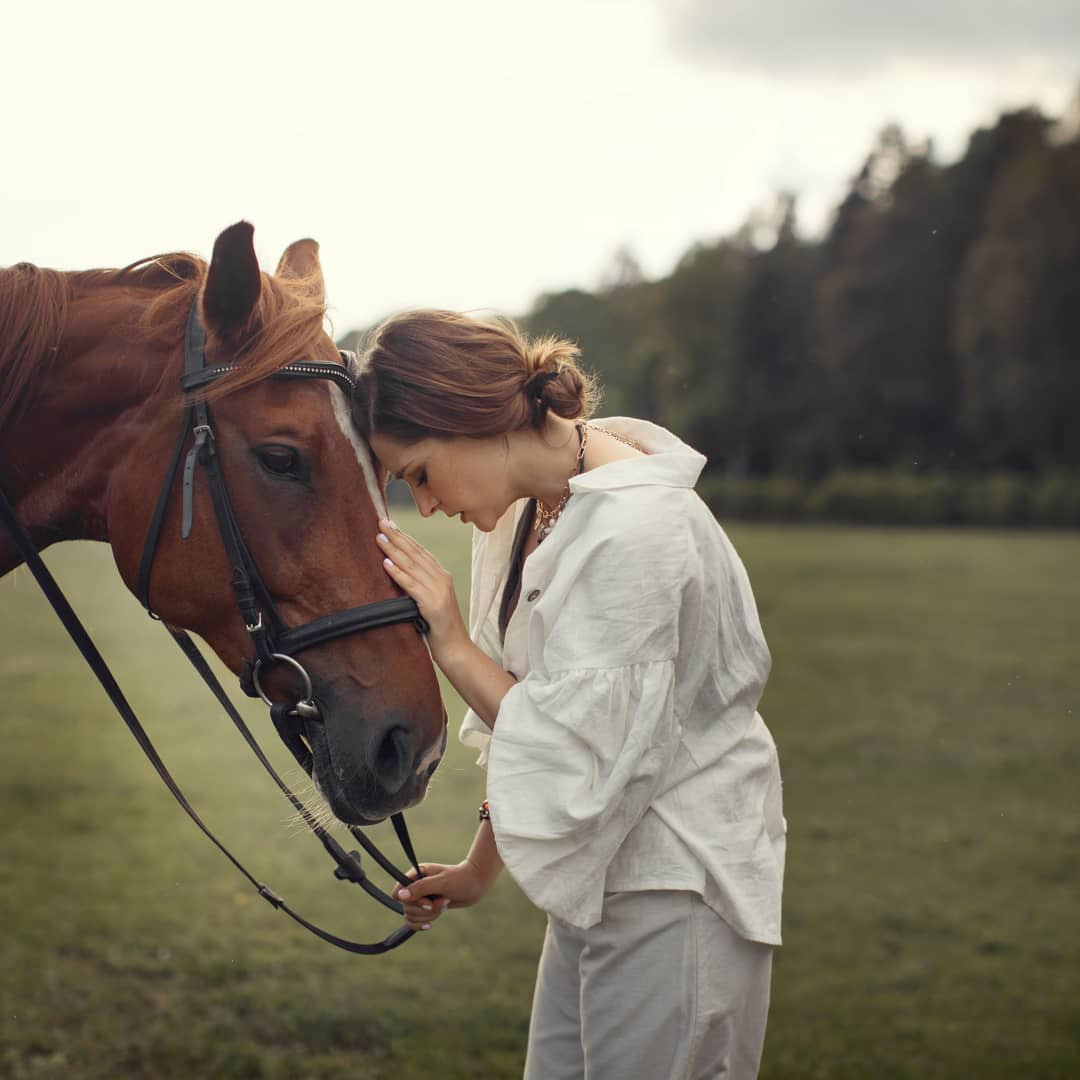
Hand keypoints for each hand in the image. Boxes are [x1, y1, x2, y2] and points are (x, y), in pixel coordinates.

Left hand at [377, 519, 468, 661]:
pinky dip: (398, 573)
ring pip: (412, 565)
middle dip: (397, 536)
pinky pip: (411, 585)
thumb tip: (399, 574)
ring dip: (394, 550)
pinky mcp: (432, 604)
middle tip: (381, 521)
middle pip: (416, 553)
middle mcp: (442, 579)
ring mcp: (438, 591)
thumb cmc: (441, 629)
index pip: (421, 552)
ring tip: (380, 537)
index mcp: (442, 577)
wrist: (457, 650)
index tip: (390, 524)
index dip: (405, 537)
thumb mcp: (431, 602)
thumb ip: (420, 587)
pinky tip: (386, 564)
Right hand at [393, 859, 496, 930]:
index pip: (398, 893)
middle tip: (443, 901)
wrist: (475, 885)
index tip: (427, 901)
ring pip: (411, 916)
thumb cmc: (460, 879)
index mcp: (416, 875)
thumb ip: (420, 888)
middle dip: (426, 910)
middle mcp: (415, 886)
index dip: (410, 901)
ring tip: (444, 904)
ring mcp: (420, 897)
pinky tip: (429, 925)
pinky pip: (414, 921)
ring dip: (429, 915)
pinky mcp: (426, 907)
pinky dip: (422, 924)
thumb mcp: (441, 883)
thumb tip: (400, 896)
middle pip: (406, 907)